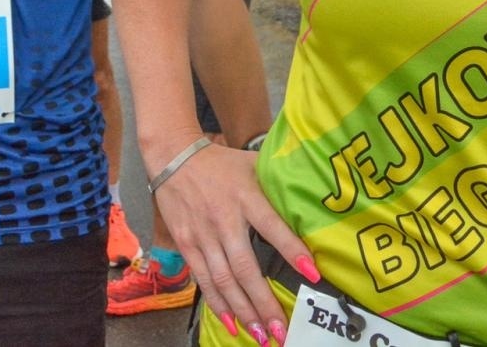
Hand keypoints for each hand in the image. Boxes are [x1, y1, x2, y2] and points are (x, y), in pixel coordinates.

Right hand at [150, 140, 315, 344]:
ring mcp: (203, 235)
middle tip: (282, 330)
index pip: (272, 226)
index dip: (293, 250)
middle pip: (245, 267)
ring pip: (224, 280)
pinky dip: (217, 304)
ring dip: (243, 311)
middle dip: (264, 302)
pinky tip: (231, 323)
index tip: (313, 274)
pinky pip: (204, 279)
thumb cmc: (221, 163)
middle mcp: (224, 219)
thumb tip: (313, 192)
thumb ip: (278, 181)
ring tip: (261, 335)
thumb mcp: (253, 164)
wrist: (173, 157)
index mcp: (246, 196)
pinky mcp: (187, 244)